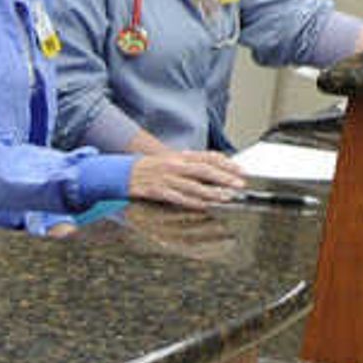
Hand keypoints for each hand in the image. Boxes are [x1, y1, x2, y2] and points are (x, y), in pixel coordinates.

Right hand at [127, 146, 248, 210]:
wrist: (123, 172)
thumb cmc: (149, 167)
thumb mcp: (171, 159)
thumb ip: (190, 162)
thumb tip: (211, 166)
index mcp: (180, 156)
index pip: (208, 157)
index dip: (226, 164)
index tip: (240, 171)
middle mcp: (175, 166)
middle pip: (204, 170)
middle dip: (223, 178)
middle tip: (239, 184)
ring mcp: (166, 178)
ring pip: (193, 186)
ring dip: (211, 192)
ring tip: (226, 197)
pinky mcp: (158, 191)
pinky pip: (178, 197)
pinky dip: (191, 202)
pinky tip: (203, 205)